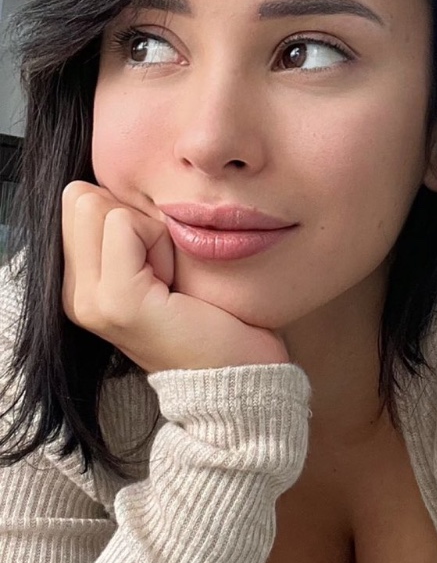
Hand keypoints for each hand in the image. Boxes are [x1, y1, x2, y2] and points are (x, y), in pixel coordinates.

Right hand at [61, 181, 292, 374]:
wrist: (236, 378)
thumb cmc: (211, 316)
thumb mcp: (161, 263)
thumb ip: (128, 229)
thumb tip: (112, 184)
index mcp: (80, 285)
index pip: (77, 199)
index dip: (129, 215)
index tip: (159, 262)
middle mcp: (74, 295)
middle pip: (83, 198)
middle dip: (137, 220)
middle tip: (167, 271)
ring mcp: (91, 302)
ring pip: (102, 207)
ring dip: (153, 233)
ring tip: (172, 281)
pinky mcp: (118, 302)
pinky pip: (126, 225)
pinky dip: (162, 243)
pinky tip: (176, 286)